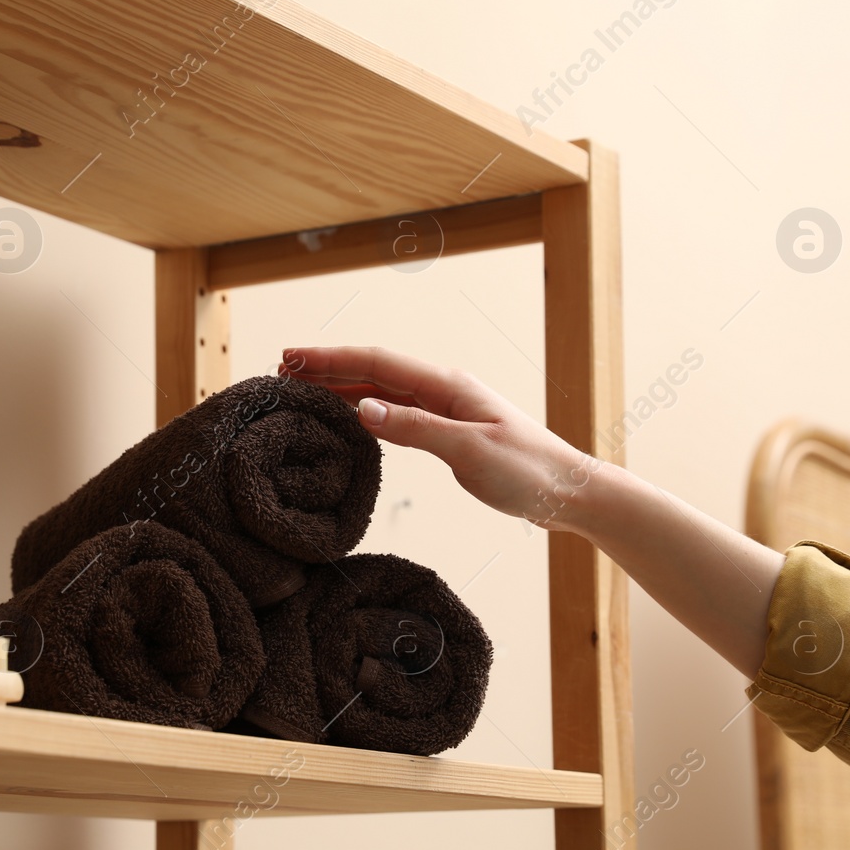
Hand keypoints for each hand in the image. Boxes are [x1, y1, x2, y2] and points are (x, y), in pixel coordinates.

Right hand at [281, 346, 599, 530]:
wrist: (570, 492)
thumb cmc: (529, 472)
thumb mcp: (470, 452)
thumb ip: (416, 429)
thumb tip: (361, 409)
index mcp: (447, 385)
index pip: (376, 362)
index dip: (330, 358)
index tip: (290, 357)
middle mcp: (442, 388)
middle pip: (373, 369)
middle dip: (326, 366)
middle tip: (279, 369)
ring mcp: (444, 407)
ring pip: (381, 388)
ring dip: (340, 385)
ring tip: (299, 387)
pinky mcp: (447, 429)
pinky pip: (394, 410)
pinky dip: (362, 407)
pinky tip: (343, 413)